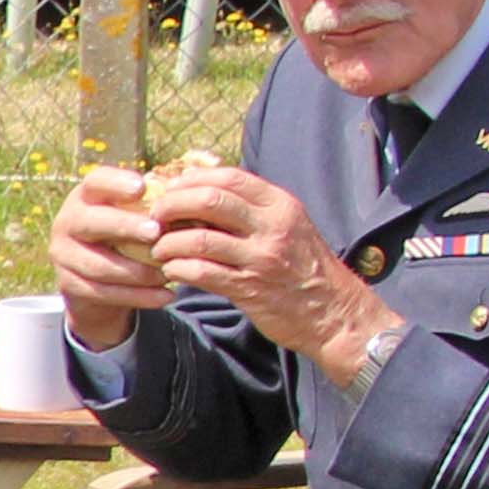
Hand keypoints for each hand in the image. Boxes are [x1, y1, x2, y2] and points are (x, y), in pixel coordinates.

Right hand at [47, 167, 172, 347]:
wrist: (96, 277)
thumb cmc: (128, 234)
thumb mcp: (135, 212)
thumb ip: (159, 199)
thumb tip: (201, 178)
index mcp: (86, 196)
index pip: (95, 181)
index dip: (116, 183)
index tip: (142, 188)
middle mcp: (67, 222)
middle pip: (91, 222)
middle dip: (125, 227)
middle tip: (156, 232)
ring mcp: (64, 255)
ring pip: (99, 265)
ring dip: (137, 271)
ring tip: (168, 272)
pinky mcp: (69, 284)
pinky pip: (104, 293)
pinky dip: (138, 296)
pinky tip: (165, 295)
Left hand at [143, 164, 394, 385]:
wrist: (333, 311)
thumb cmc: (303, 266)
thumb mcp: (288, 225)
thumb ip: (252, 209)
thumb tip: (204, 191)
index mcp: (280, 205)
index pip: (229, 177)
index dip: (192, 180)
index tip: (172, 190)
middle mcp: (272, 226)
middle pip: (210, 201)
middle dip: (173, 205)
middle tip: (156, 217)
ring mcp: (261, 258)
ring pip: (200, 239)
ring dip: (169, 243)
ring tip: (159, 249)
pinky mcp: (250, 289)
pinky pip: (202, 273)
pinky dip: (179, 270)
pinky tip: (172, 271)